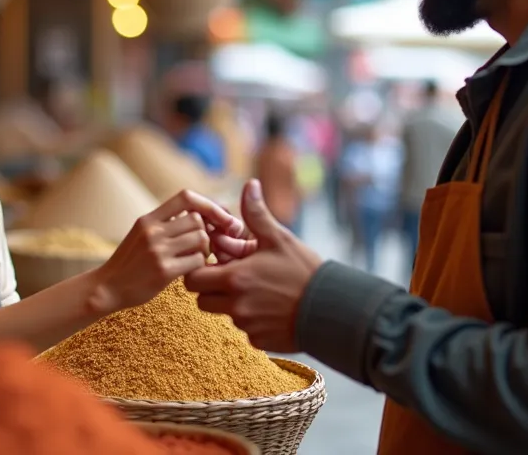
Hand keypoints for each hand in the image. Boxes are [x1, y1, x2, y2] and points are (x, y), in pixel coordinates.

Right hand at [91, 190, 244, 313]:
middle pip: (198, 219)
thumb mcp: (141, 234)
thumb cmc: (130, 262)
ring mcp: (157, 250)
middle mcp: (152, 230)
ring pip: (201, 238)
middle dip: (207, 232)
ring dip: (205, 249)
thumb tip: (199, 215)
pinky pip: (198, 260)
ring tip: (197, 257)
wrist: (107, 287)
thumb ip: (164, 223)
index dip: (208, 204)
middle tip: (204, 246)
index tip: (217, 217)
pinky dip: (200, 265)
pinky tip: (192, 270)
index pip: (186, 196)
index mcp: (148, 219)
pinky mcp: (164, 271)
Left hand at [185, 180, 323, 352]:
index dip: (198, 272)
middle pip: (202, 301)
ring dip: (233, 304)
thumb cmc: (305, 271)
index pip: (192, 280)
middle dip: (211, 289)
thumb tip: (249, 185)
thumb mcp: (280, 239)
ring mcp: (247, 326)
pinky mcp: (259, 341)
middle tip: (233, 278)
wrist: (335, 309)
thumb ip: (257, 215)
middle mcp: (236, 306)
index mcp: (236, 278)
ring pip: (225, 315)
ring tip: (259, 291)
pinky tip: (273, 309)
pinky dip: (253, 321)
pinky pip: (245, 331)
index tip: (213, 265)